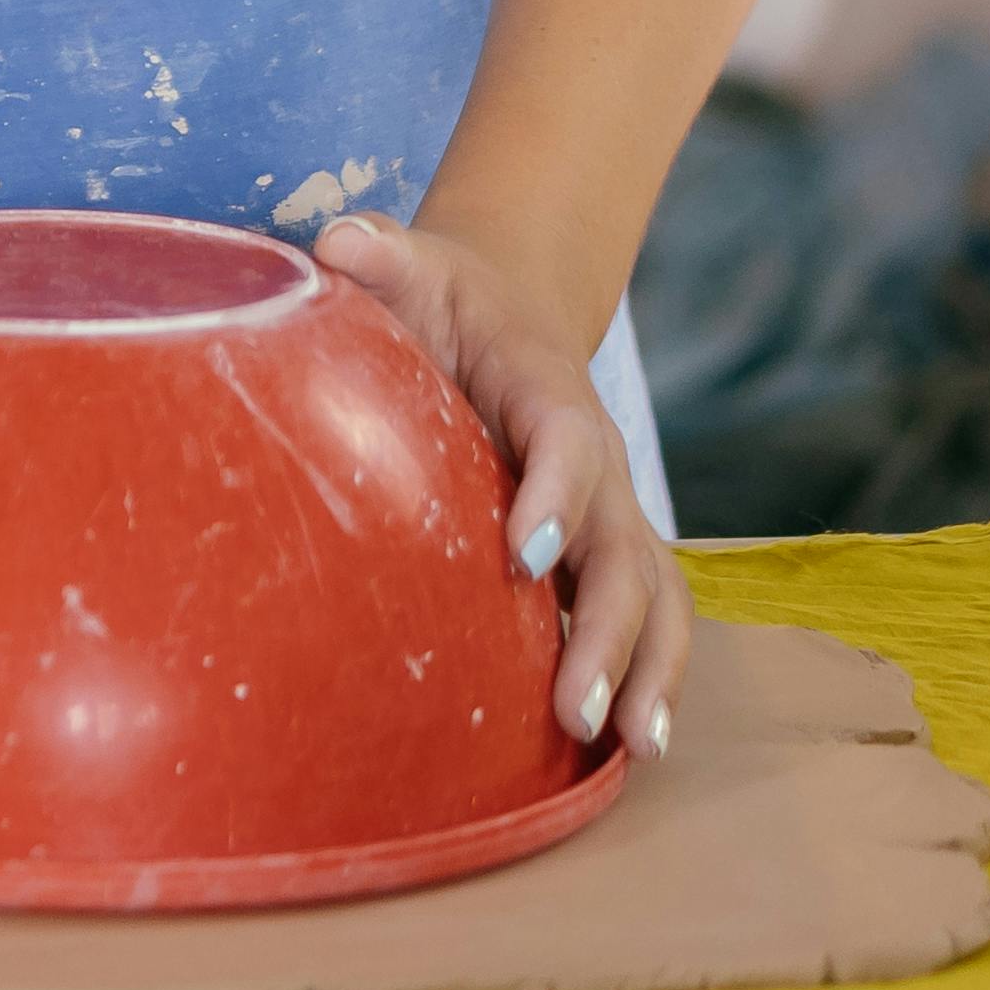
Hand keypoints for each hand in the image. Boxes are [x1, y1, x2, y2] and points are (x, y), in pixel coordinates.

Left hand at [312, 212, 681, 757]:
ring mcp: (611, 507)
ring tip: (633, 747)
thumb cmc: (442, 298)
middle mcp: (596, 455)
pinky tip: (627, 748)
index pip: (564, 437)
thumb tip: (334, 242)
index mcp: (545, 385)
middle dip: (609, 627)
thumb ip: (378, 253)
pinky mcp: (606, 548)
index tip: (525, 555)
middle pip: (622, 542)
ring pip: (655, 592)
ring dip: (649, 669)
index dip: (554, 493)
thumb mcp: (410, 263)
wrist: (504, 308)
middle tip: (577, 706)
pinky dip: (651, 676)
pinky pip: (649, 614)